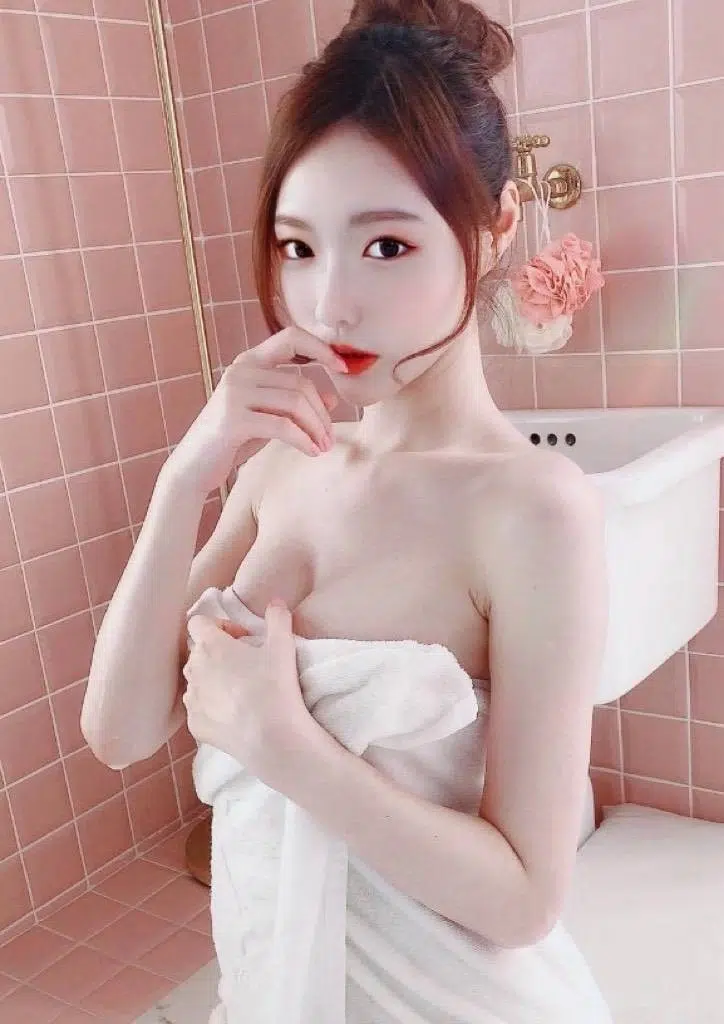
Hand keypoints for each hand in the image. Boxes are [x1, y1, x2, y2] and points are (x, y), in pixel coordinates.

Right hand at [165, 327, 348, 497]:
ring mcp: (235, 393)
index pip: (291, 338)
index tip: (343, 368)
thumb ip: (295, 404)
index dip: (321, 348)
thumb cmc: (232, 441)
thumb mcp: (268, 418)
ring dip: (317, 428)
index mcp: (249, 362)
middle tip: (330, 438)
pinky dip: (304, 440)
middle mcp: (241, 371)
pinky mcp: (234, 419)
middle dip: (322, 413)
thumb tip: (332, 398)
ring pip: (296, 403)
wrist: (194, 467)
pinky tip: (312, 452)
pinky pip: (283, 425)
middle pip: (301, 382)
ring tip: (323, 447)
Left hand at [182, 601, 316, 790]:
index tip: (240, 638)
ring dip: (212, 680)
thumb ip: (278, 618)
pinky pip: (198, 709)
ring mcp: (191, 699)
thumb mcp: (283, 646)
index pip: (198, 622)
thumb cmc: (274, 685)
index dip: (219, 626)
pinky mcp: (194, 725)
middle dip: (217, 654)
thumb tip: (276, 602)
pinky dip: (212, 708)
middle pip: (197, 652)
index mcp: (211, 645)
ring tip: (238, 690)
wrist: (270, 737)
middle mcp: (194, 669)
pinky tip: (234, 714)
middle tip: (244, 663)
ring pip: (196, 681)